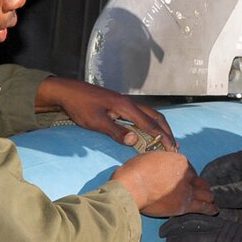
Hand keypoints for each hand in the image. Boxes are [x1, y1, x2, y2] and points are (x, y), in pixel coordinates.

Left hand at [35, 77, 176, 149]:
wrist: (67, 91)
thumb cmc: (80, 106)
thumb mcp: (96, 122)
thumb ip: (116, 131)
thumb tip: (134, 140)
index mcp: (126, 107)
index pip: (150, 124)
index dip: (162, 137)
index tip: (171, 149)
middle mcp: (129, 103)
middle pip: (155, 117)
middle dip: (166, 132)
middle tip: (174, 146)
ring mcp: (125, 103)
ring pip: (149, 115)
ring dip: (160, 127)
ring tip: (166, 140)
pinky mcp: (119, 105)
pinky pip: (141, 114)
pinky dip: (150, 124)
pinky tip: (149, 131)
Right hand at [111, 152, 216, 216]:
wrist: (131, 187)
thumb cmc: (134, 172)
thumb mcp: (149, 158)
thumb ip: (161, 161)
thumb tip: (160, 163)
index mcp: (179, 160)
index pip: (189, 168)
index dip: (188, 175)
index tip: (186, 180)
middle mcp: (186, 174)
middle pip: (199, 180)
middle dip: (200, 185)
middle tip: (201, 190)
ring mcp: (187, 190)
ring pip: (205, 193)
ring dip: (208, 196)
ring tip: (211, 200)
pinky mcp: (184, 205)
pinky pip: (203, 206)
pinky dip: (210, 208)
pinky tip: (214, 209)